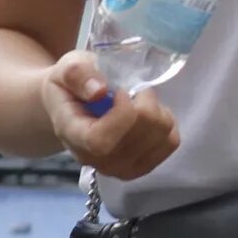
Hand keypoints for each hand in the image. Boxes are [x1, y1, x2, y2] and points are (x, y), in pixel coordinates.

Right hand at [43, 51, 181, 179]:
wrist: (69, 107)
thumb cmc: (68, 86)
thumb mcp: (67, 68)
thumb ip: (78, 75)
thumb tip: (100, 91)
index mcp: (72, 136)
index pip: (101, 140)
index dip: (122, 112)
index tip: (122, 91)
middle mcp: (95, 159)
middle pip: (139, 136)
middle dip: (145, 104)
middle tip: (133, 90)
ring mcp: (120, 168)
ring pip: (160, 138)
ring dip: (158, 111)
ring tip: (139, 102)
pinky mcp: (141, 167)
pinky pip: (170, 143)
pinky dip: (167, 123)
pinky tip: (149, 116)